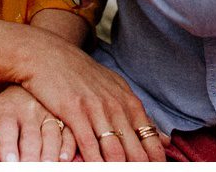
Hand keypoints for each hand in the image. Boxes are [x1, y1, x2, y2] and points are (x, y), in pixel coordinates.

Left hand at [0, 85, 75, 162]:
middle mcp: (29, 112)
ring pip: (52, 135)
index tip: (9, 161)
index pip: (7, 130)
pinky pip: (70, 132)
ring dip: (51, 153)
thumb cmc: (4, 108)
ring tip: (48, 167)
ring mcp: (48, 114)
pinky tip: (64, 159)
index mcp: (7, 112)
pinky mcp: (64, 117)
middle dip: (31, 156)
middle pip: (31, 137)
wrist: (28, 76)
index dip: (8, 147)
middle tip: (30, 169)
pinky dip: (69, 146)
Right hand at [8, 32, 165, 161]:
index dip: (155, 162)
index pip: (150, 140)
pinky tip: (93, 170)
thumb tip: (166, 141)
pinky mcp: (74, 112)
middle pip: (135, 151)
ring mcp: (96, 109)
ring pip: (114, 152)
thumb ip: (138, 116)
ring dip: (117, 169)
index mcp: (129, 103)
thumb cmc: (82, 75)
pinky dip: (94, 162)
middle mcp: (116, 106)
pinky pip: (88, 145)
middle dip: (139, 168)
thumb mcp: (115, 89)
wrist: (48, 55)